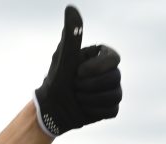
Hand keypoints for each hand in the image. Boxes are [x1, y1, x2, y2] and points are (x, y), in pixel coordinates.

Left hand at [34, 5, 121, 136]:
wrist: (50, 109)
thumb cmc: (55, 81)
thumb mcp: (63, 57)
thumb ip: (72, 35)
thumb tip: (71, 8)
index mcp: (101, 58)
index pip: (114, 59)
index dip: (96, 69)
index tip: (77, 73)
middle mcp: (110, 72)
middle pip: (115, 78)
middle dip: (88, 86)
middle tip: (74, 87)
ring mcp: (112, 90)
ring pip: (114, 96)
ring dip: (89, 99)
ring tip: (77, 98)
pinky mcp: (110, 108)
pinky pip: (111, 110)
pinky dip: (93, 111)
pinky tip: (83, 108)